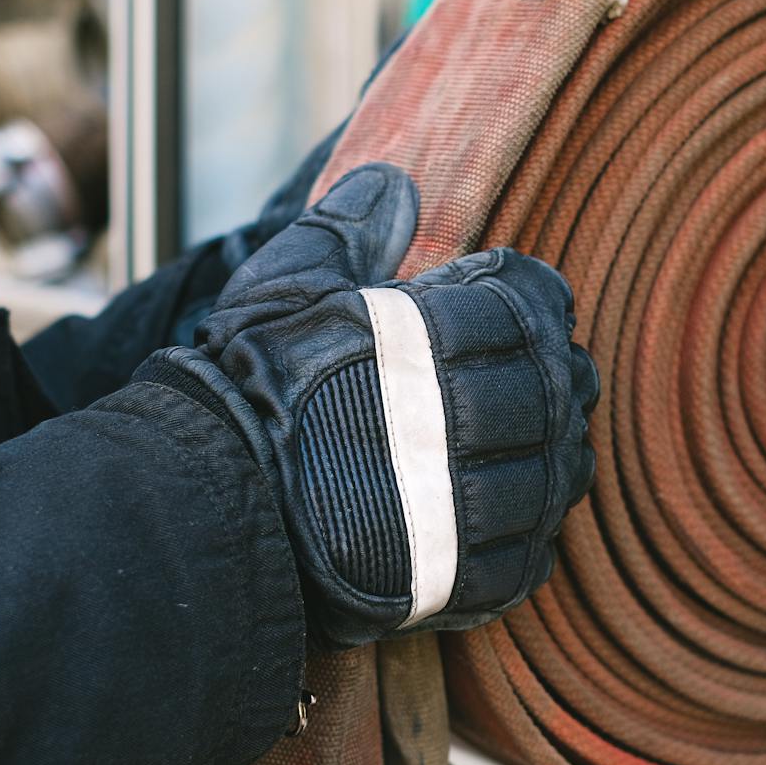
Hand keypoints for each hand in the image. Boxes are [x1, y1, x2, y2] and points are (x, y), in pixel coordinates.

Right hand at [150, 163, 597, 646]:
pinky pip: (531, 553)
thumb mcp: (281, 294)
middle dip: (550, 373)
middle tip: (533, 370)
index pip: (528, 304)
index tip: (513, 299)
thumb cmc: (243, 397)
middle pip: (555, 388)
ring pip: (556, 473)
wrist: (209, 514)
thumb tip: (393, 185)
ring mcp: (471, 509)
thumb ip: (344, 237)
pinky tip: (505, 517)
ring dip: (550, 453)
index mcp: (433, 342)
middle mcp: (465, 423)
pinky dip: (528, 533)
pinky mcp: (463, 579)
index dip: (529, 296)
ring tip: (524, 444)